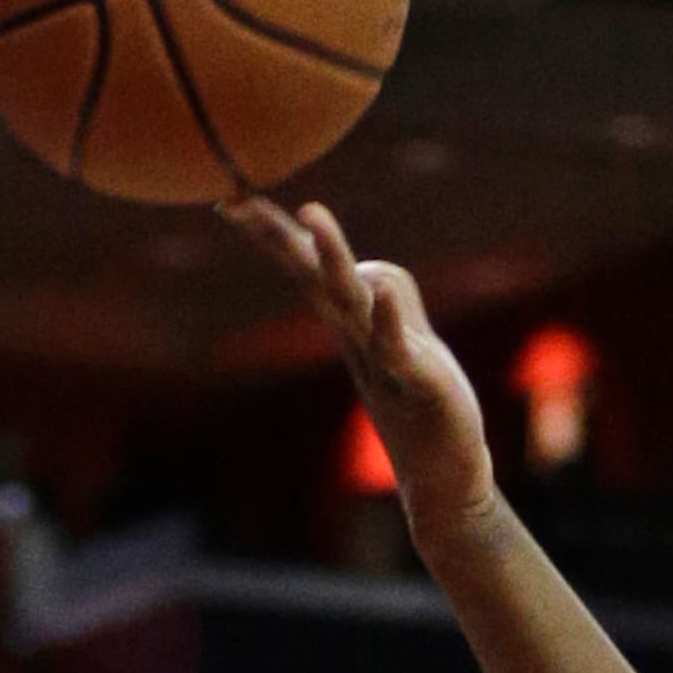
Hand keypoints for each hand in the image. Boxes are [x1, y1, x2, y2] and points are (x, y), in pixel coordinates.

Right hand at [228, 197, 497, 545]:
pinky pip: (396, 345)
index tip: (228, 198)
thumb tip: (371, 274)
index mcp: (348, 321)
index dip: (270, 234)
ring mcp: (382, 357)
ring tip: (312, 213)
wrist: (443, 474)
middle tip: (241, 198)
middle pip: (313, 276)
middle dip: (281, 235)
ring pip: (350, 300)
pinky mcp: (415, 381)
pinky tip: (383, 291)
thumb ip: (389, 301)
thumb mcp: (400, 339)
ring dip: (330, 256)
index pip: (303, 269)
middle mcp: (356, 335)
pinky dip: (390, 317)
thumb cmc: (419, 402)